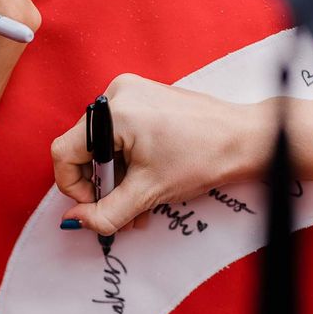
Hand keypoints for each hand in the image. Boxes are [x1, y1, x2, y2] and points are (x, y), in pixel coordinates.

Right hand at [50, 74, 312, 235]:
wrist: (247, 139)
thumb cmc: (206, 157)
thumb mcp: (149, 192)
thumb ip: (106, 212)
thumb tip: (75, 221)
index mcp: (114, 111)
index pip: (65, 151)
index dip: (73, 186)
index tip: (95, 206)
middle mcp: (118, 93)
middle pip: (84, 148)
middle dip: (101, 185)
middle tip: (123, 210)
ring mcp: (132, 92)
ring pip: (102, 144)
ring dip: (116, 177)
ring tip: (140, 203)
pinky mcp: (145, 97)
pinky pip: (119, 133)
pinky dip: (127, 160)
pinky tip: (147, 180)